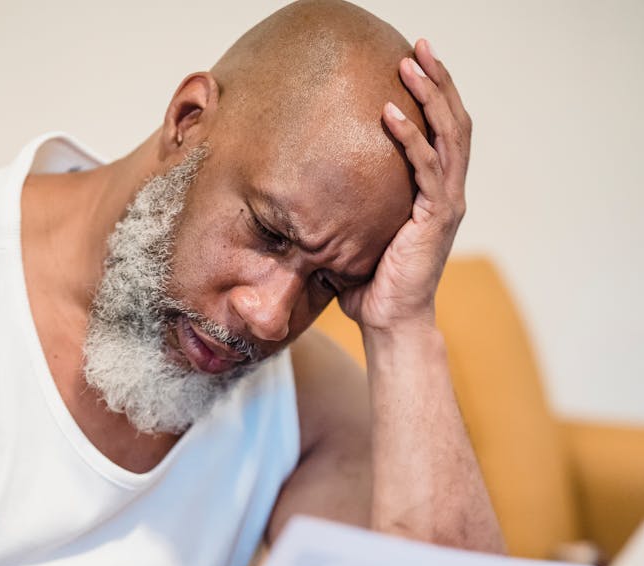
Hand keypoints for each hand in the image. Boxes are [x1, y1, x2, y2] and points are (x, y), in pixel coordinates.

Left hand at [341, 39, 470, 331]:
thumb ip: (348, 210)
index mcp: (436, 194)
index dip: (436, 96)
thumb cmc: (372, 289)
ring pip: (448, 136)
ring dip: (430, 95)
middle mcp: (448, 194)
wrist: (390, 325)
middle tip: (419, 46)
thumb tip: (305, 190)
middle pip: (454, 122)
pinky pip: (425, 168)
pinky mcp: (436, 219)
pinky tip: (389, 114)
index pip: (444, 133)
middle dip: (438, 80)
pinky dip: (410, 138)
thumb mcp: (359, 237)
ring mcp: (445, 205)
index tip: (415, 63)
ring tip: (409, 63)